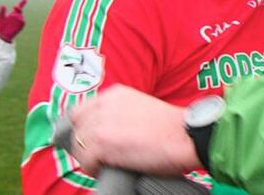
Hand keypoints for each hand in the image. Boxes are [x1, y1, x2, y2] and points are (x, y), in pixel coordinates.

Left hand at [0, 0, 26, 41]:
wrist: (2, 35)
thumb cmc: (1, 27)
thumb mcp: (1, 19)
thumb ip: (2, 12)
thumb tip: (3, 5)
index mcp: (12, 14)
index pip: (18, 8)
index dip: (22, 3)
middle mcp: (17, 17)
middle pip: (20, 11)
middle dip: (18, 9)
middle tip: (15, 7)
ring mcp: (19, 22)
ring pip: (21, 16)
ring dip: (17, 15)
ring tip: (12, 16)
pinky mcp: (21, 26)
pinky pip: (22, 22)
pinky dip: (20, 20)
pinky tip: (17, 20)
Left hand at [69, 85, 199, 176]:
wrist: (186, 135)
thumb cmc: (172, 127)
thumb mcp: (141, 107)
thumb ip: (120, 113)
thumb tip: (105, 132)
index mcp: (115, 94)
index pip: (82, 111)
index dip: (86, 128)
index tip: (94, 139)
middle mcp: (105, 104)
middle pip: (77, 129)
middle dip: (86, 143)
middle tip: (101, 154)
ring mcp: (102, 124)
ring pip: (79, 146)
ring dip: (90, 158)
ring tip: (108, 164)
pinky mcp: (102, 143)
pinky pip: (86, 162)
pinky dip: (95, 170)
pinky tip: (110, 169)